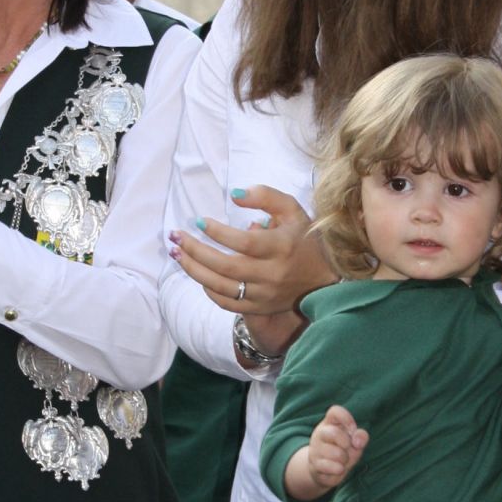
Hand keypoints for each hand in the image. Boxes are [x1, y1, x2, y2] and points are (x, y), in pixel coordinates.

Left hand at [170, 185, 333, 326]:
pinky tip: (198, 274)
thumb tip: (234, 194)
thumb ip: (265, 196)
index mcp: (281, 247)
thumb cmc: (304, 237)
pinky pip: (226, 303)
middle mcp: (272, 274)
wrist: (325, 277)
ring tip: (177, 253)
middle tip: (176, 237)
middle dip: (195, 251)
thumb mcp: (292, 209)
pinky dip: (208, 289)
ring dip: (193, 270)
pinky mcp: (259, 308)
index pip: (244, 242)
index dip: (218, 232)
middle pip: (226, 266)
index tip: (199, 221)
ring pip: (221, 287)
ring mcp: (264, 294)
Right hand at [308, 406, 367, 495]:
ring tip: (342, 460)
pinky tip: (338, 469)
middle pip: (334, 433)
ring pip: (336, 453)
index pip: (334, 411)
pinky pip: (331, 468)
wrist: (323, 470)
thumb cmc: (342, 451)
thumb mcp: (355, 442)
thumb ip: (361, 437)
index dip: (347, 419)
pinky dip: (339, 470)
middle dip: (347, 443)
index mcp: (329, 423)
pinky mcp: (314, 466)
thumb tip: (358, 441)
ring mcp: (315, 450)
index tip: (353, 430)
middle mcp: (320, 434)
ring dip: (345, 459)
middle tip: (347, 448)